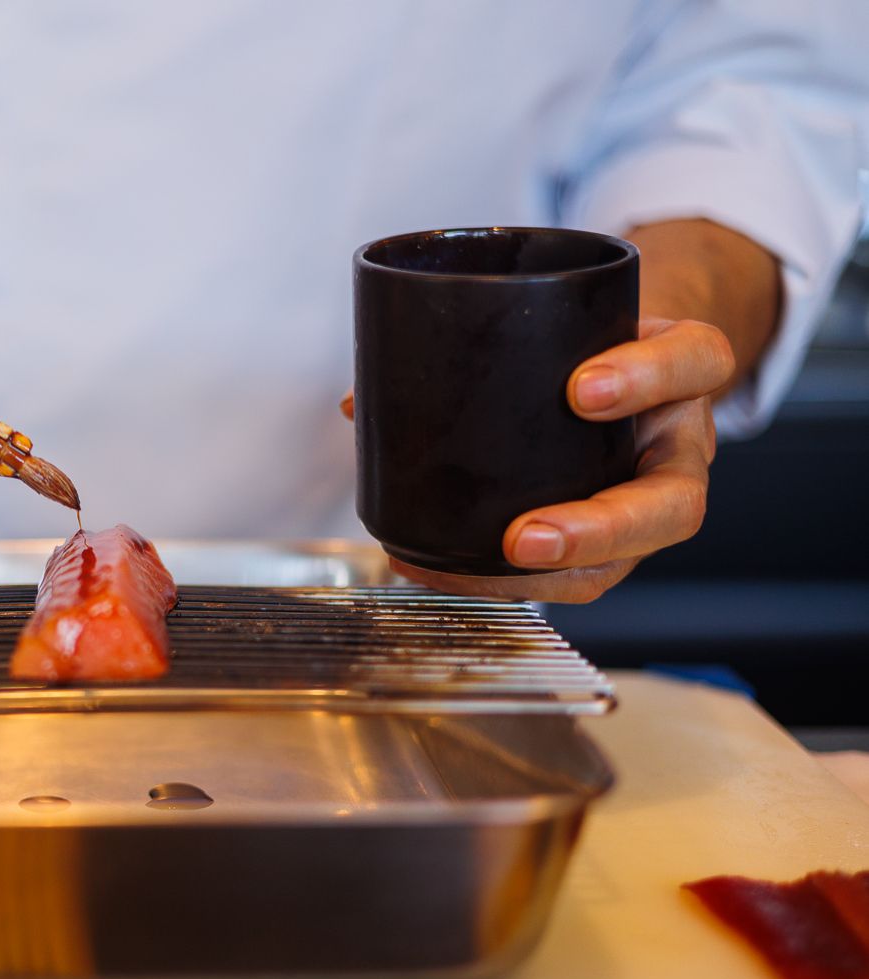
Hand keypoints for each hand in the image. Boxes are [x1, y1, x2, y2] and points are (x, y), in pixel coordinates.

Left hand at [389, 316, 734, 601]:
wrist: (628, 364)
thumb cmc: (592, 345)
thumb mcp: (561, 321)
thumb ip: (474, 344)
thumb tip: (358, 403)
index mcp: (681, 374)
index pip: (694, 360)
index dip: (647, 375)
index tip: (582, 388)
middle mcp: (678, 446)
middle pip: (673, 503)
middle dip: (598, 529)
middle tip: (525, 536)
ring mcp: (651, 501)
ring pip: (629, 558)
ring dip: (553, 574)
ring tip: (483, 571)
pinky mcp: (617, 539)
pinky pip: (581, 577)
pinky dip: (515, 582)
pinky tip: (452, 575)